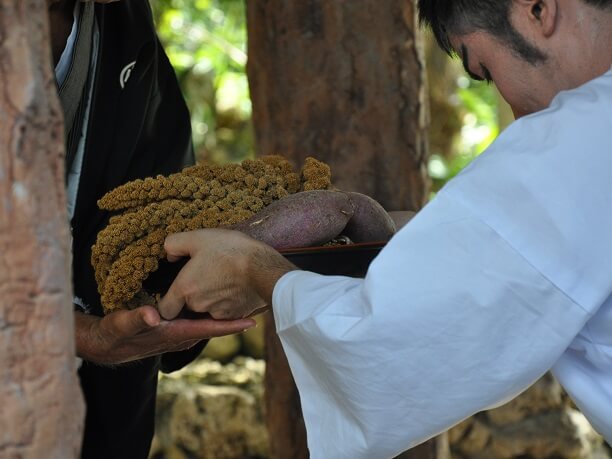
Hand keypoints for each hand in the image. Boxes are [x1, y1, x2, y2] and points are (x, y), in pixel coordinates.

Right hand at [75, 306, 254, 364]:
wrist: (106, 344)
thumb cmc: (114, 335)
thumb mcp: (121, 325)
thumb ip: (136, 319)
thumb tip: (154, 315)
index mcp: (173, 333)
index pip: (207, 329)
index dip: (229, 325)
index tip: (251, 321)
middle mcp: (181, 334)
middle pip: (214, 325)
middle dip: (234, 317)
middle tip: (256, 301)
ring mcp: (179, 332)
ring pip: (208, 322)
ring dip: (225, 313)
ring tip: (245, 298)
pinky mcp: (174, 327)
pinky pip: (199, 319)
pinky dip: (211, 311)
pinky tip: (218, 298)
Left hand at [158, 229, 296, 320]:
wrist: (264, 268)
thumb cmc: (230, 250)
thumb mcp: (199, 238)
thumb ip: (175, 244)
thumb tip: (169, 253)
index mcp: (184, 288)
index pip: (165, 309)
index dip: (169, 301)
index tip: (177, 290)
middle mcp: (198, 305)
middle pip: (188, 307)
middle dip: (194, 295)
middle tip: (207, 275)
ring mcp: (217, 313)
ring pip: (207, 309)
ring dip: (212, 298)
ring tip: (224, 278)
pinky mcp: (235, 316)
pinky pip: (225, 312)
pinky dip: (228, 302)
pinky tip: (236, 286)